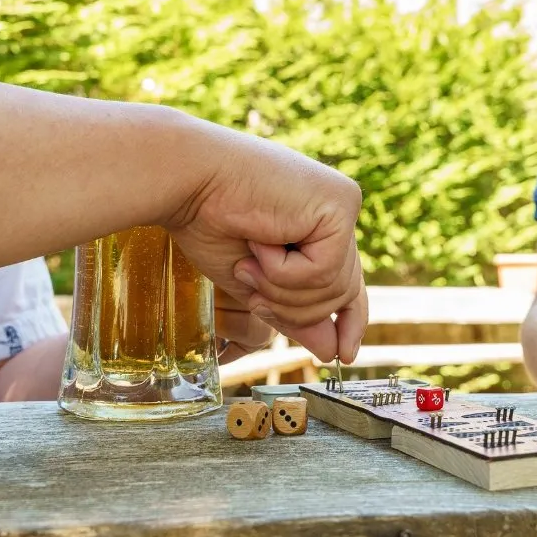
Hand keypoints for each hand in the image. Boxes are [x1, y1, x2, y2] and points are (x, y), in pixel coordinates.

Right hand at [162, 123, 366, 364]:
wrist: (187, 180)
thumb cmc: (208, 221)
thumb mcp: (256, 281)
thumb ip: (294, 310)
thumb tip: (332, 351)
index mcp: (319, 223)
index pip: (348, 282)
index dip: (348, 321)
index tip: (342, 356)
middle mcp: (338, 211)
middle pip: (343, 292)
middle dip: (293, 309)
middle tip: (252, 294)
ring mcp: (343, 205)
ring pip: (336, 288)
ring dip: (282, 290)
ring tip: (250, 261)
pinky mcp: (341, 204)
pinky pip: (325, 270)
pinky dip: (284, 270)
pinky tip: (261, 240)